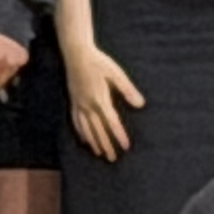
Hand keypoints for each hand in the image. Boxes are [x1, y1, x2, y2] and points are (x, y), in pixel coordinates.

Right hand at [66, 43, 141, 159]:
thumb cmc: (99, 62)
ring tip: (99, 153)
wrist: (76, 54)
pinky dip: (81, 133)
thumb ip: (128, 90)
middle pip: (98, 130)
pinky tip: (84, 140)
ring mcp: (79, 105)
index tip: (126, 147)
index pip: (112, 123)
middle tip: (113, 158)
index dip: (119, 136)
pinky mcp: (73, 102)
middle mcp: (88, 106)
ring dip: (94, 142)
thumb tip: (140, 105)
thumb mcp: (117, 74)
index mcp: (100, 100)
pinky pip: (76, 122)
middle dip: (106, 145)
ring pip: (86, 129)